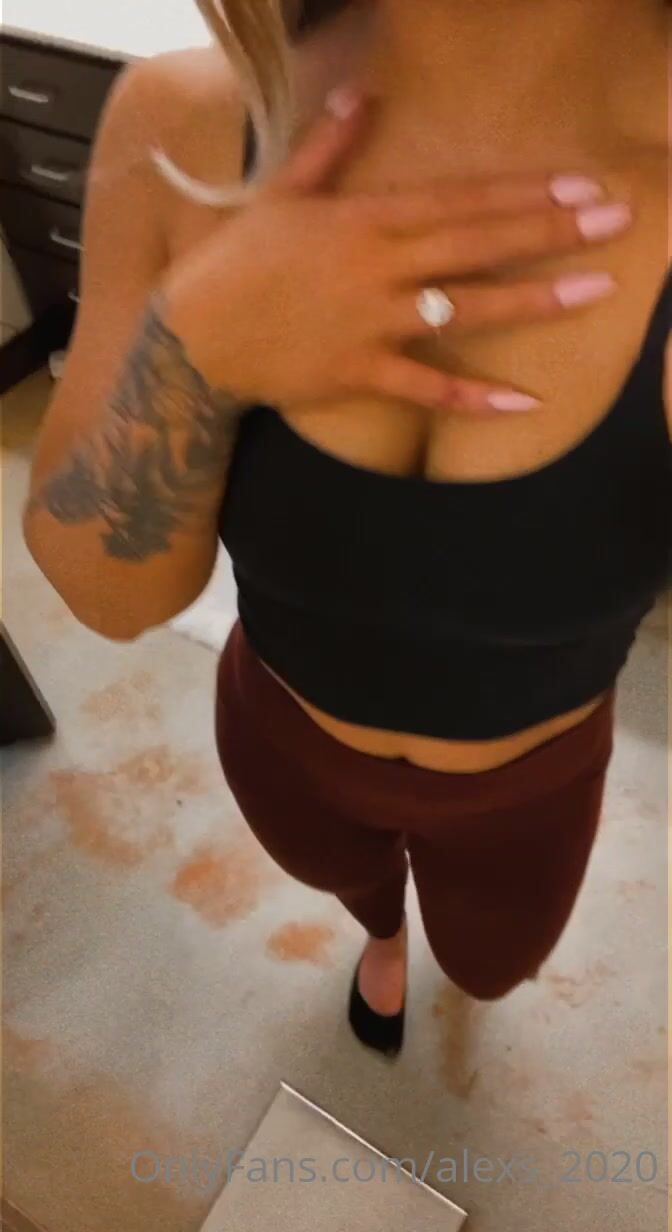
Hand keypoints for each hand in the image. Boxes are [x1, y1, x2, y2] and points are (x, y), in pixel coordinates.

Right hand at [161, 87, 631, 413]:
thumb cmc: (234, 264)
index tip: (576, 186)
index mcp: (362, 221)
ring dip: (533, 300)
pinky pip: (428, 389)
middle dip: (549, 232)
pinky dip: (475, 399)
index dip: (520, 193)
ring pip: (466, 310)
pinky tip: (525, 402)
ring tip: (594, 290)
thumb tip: (362, 98)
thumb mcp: (278, 194)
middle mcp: (378, 269)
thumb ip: (327, 148)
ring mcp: (373, 323)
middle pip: (477, 246)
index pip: (458, 201)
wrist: (194, 341)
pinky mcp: (361, 372)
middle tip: (612, 222)